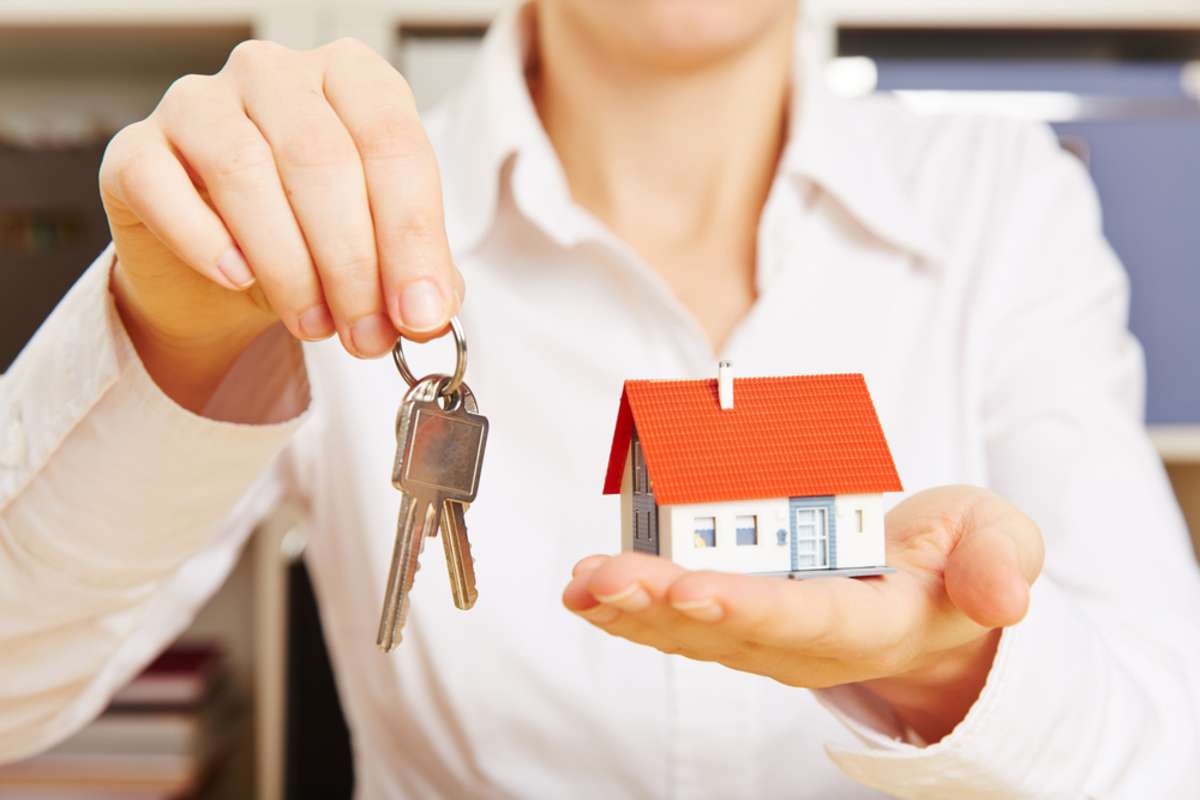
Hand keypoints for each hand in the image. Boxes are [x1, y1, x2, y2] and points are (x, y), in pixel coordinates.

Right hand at [99, 38, 461, 409]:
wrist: (219, 275)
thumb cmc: (309, 242)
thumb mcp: (376, 252)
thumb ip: (409, 271)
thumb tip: (427, 312)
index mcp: (351, 78)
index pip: (393, 143)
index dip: (412, 236)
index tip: (422, 311)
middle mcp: (275, 73)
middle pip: (322, 159)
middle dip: (353, 263)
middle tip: (368, 334)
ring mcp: (198, 102)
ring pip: (245, 172)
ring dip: (289, 266)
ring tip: (315, 325)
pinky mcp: (135, 149)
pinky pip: (162, 186)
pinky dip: (206, 243)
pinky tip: (238, 281)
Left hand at [563, 485, 1043, 742]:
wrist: (931, 603)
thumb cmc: (958, 564)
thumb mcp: (1001, 543)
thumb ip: (1002, 562)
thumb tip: (1005, 600)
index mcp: (872, 621)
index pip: (804, 617)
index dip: (747, 606)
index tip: (691, 587)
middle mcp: (809, 639)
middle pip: (727, 628)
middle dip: (659, 604)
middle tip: (602, 580)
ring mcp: (770, 636)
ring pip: (693, 632)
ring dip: (631, 610)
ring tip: (581, 585)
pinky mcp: (744, 622)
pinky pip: (682, 622)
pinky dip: (633, 608)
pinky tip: (588, 590)